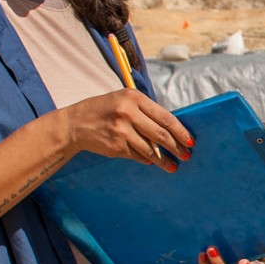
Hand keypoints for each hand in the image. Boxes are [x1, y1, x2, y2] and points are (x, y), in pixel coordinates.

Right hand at [54, 89, 191, 171]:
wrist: (74, 123)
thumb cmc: (103, 110)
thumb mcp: (122, 100)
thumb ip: (144, 110)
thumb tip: (171, 128)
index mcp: (133, 98)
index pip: (165, 117)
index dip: (180, 131)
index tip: (190, 140)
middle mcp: (128, 113)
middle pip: (161, 134)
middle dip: (177, 147)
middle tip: (187, 155)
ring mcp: (121, 131)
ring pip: (151, 149)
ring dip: (164, 160)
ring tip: (173, 166)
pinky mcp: (116, 147)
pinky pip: (138, 156)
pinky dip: (146, 159)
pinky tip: (152, 162)